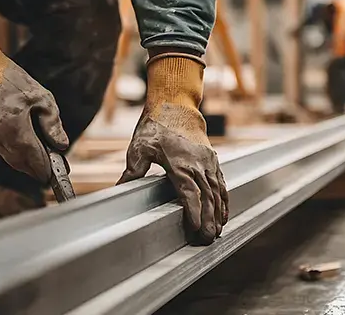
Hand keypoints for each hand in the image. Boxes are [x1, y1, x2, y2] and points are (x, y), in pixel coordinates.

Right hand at [0, 0, 67, 182]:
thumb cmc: (6, 78)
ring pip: (2, 153)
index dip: (45, 170)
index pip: (34, 162)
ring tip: (22, 135)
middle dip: (31, 164)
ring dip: (14, 150)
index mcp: (15, 132)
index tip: (51, 175)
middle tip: (42, 164)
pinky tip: (2, 124)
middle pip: (18, 163)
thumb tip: (60, 145)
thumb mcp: (40, 96)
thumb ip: (52, 123)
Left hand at [118, 54, 228, 243]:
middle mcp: (198, 165)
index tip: (195, 229)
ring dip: (218, 213)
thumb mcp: (140, 146)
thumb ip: (133, 170)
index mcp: (180, 164)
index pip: (190, 193)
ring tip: (217, 231)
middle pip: (207, 197)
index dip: (194, 212)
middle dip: (209, 220)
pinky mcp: (212, 160)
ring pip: (217, 192)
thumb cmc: (156, 125)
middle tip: (207, 239)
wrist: (176, 104)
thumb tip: (120, 188)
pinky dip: (224, 199)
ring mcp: (208, 162)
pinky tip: (224, 212)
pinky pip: (221, 183)